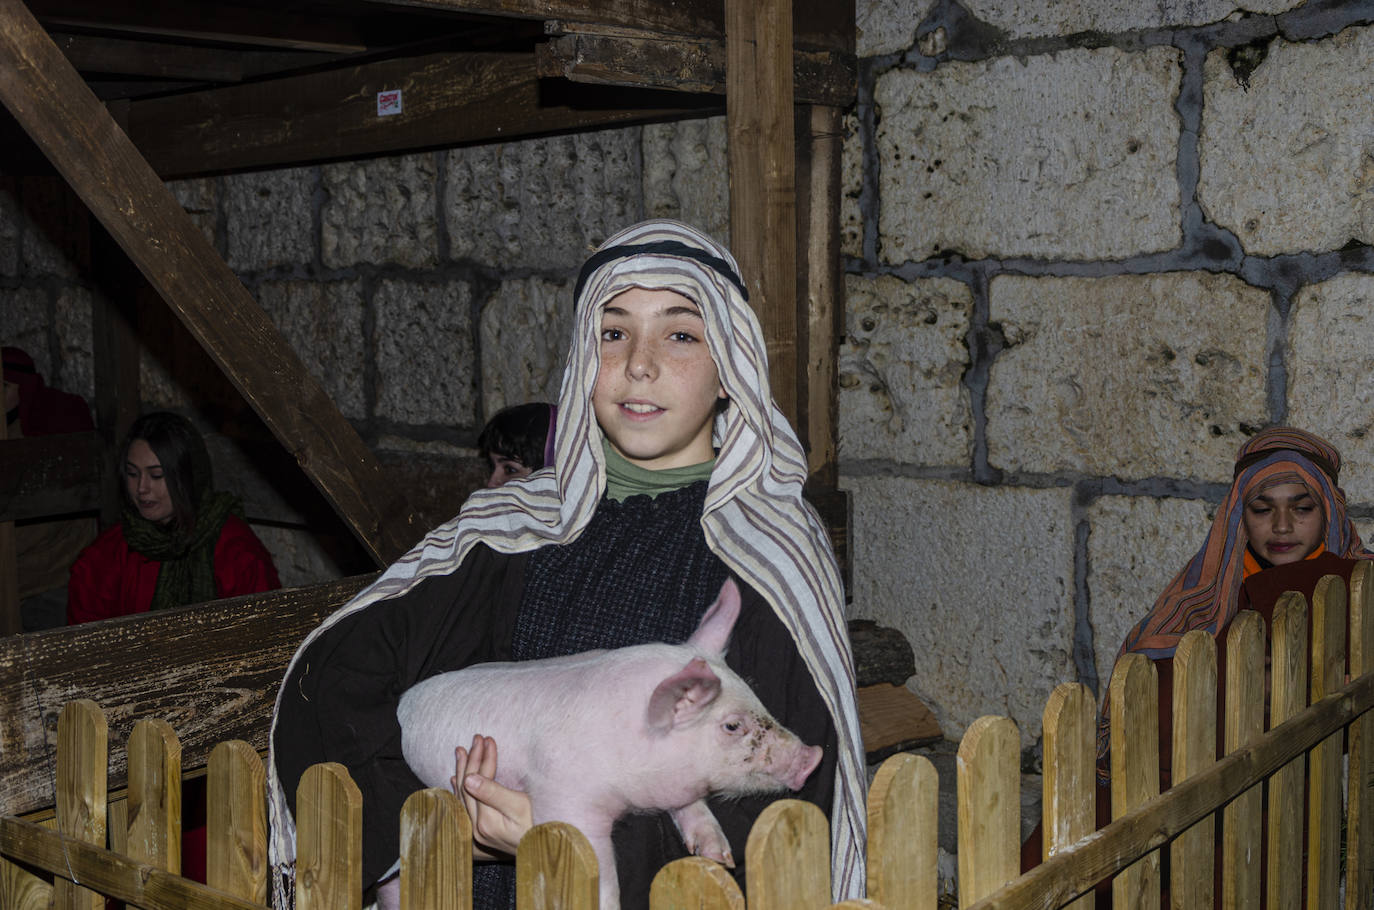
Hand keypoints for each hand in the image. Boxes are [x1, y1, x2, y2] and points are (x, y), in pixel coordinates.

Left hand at [451, 735, 532, 859]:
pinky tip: (457, 779)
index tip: (489, 740)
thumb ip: (493, 793)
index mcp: (484, 820)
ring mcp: (477, 830)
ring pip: (464, 793)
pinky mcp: (482, 830)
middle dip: (472, 759)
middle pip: (468, 785)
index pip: (479, 780)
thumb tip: (468, 778)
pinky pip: (465, 805)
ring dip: (464, 770)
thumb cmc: (537, 827)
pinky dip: (461, 789)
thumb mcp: (519, 806)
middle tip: (476, 738)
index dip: (484, 758)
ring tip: (462, 751)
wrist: (544, 851)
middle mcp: (476, 826)